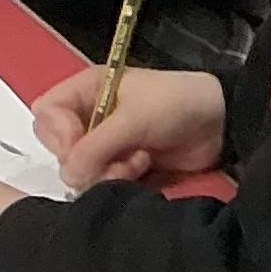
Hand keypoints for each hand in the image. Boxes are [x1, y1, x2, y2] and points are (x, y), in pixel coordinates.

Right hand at [31, 61, 225, 189]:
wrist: (223, 123)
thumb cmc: (177, 105)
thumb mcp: (134, 118)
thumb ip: (97, 146)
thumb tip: (69, 176)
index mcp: (86, 91)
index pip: (47, 114)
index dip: (58, 134)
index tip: (77, 148)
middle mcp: (91, 116)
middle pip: (60, 147)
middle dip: (84, 158)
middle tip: (113, 159)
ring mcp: (108, 144)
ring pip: (83, 169)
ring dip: (106, 171)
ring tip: (138, 162)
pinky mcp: (125, 165)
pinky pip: (106, 181)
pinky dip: (120, 180)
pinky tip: (144, 169)